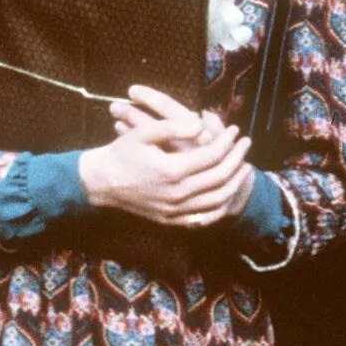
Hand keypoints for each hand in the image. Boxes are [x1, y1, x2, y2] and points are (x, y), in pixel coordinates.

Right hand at [80, 85, 255, 226]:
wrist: (100, 182)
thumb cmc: (121, 154)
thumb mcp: (141, 133)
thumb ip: (171, 127)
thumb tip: (200, 125)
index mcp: (171, 169)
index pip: (211, 155)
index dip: (227, 141)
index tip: (234, 129)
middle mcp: (176, 193)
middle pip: (220, 177)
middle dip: (237, 158)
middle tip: (245, 144)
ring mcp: (175, 210)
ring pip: (217, 199)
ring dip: (235, 182)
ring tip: (243, 166)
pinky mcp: (171, 220)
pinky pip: (205, 217)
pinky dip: (220, 205)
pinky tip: (226, 192)